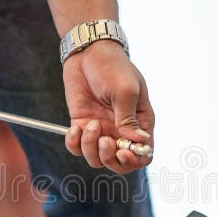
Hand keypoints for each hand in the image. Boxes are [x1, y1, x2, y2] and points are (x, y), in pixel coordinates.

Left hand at [63, 40, 153, 173]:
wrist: (88, 52)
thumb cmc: (113, 67)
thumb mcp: (125, 90)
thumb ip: (129, 119)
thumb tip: (139, 143)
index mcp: (140, 123)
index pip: (143, 155)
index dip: (134, 161)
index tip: (122, 151)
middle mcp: (121, 131)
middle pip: (119, 164)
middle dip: (110, 159)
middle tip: (104, 140)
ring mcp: (101, 130)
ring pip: (96, 159)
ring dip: (91, 148)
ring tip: (91, 124)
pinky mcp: (82, 125)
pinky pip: (77, 148)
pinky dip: (74, 143)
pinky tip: (75, 127)